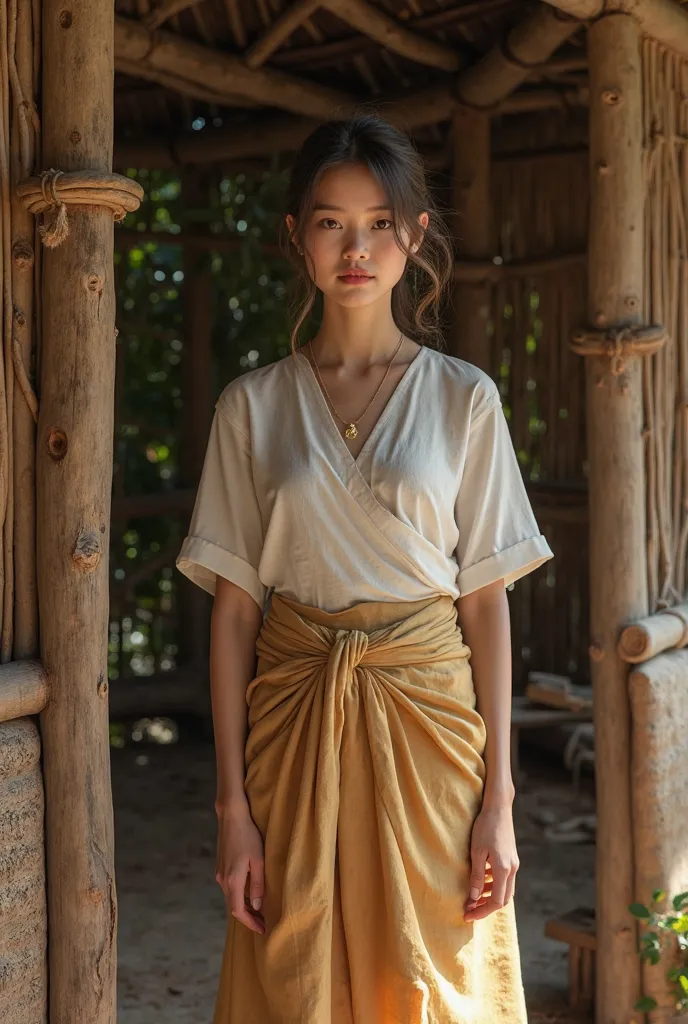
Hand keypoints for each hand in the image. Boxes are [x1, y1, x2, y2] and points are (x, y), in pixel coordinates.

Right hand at [215, 801, 265, 934]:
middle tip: (263, 923)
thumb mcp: (258, 860)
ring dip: (244, 906)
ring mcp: (219, 873)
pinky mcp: (220, 867)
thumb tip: (258, 906)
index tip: (262, 929)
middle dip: (248, 917)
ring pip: (231, 897)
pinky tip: (250, 893)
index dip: (250, 923)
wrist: (231, 817)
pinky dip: (239, 895)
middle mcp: (223, 880)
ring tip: (259, 910)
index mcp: (232, 880)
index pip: (239, 911)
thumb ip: (257, 884)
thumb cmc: (248, 836)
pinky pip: (229, 887)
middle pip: (234, 906)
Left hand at [463, 802, 518, 921]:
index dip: (481, 911)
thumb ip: (476, 876)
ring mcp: (513, 863)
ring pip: (505, 890)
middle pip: (503, 899)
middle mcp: (512, 869)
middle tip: (469, 909)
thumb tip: (473, 898)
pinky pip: (505, 879)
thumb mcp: (477, 852)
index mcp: (503, 869)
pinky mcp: (511, 858)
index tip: (467, 915)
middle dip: (486, 907)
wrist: (499, 808)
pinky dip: (493, 885)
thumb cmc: (485, 827)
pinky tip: (481, 882)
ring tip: (472, 898)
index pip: (496, 901)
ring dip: (490, 896)